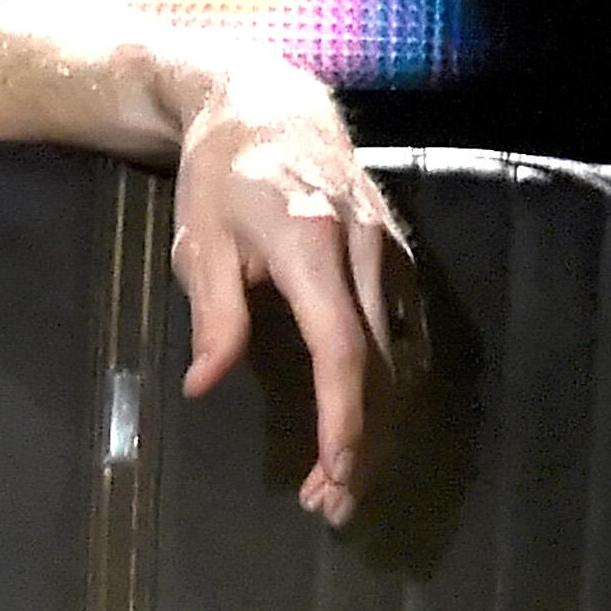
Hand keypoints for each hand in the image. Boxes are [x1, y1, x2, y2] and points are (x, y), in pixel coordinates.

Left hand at [171, 67, 416, 526]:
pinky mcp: (399, 256)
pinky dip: (394, 387)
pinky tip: (369, 425)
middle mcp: (368, 251)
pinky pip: (409, 335)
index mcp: (314, 246)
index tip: (336, 471)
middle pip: (382, 366)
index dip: (344, 417)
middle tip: (331, 504)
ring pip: (405, 357)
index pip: (343, 349)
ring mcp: (393, 253)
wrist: (271, 106)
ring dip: (382, 424)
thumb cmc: (223, 174)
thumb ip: (214, 316)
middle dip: (363, 442)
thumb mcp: (201, 242)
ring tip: (344, 480)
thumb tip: (205, 385)